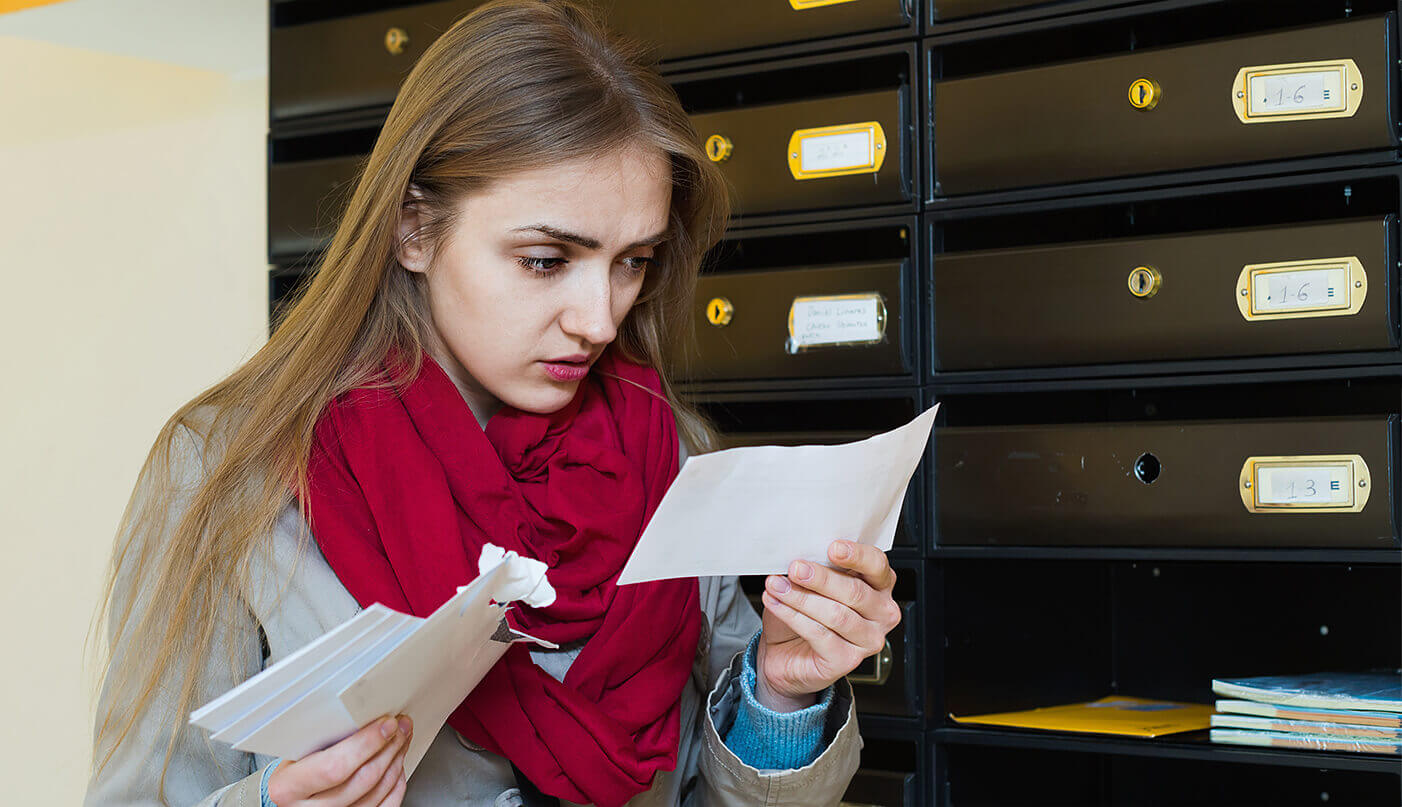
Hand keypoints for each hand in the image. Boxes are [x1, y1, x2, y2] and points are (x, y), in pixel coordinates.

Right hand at [267, 714, 412, 806]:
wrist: (280, 805)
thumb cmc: (289, 776)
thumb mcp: (293, 756)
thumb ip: (320, 741)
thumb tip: (365, 717)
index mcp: (287, 788)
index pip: (335, 767)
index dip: (367, 743)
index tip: (386, 724)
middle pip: (363, 779)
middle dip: (389, 747)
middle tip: (399, 725)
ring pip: (378, 793)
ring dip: (396, 761)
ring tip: (400, 740)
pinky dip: (396, 785)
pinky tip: (396, 766)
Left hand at [757, 540, 900, 711]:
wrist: (785, 651)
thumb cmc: (804, 613)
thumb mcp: (811, 581)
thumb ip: (817, 566)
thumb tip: (802, 551)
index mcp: (879, 586)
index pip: (877, 565)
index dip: (857, 555)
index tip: (833, 547)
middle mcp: (881, 613)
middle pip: (855, 591)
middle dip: (821, 578)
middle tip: (795, 568)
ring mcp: (868, 640)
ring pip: (836, 614)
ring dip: (801, 597)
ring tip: (777, 586)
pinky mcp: (848, 661)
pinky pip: (820, 635)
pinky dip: (793, 616)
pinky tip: (777, 603)